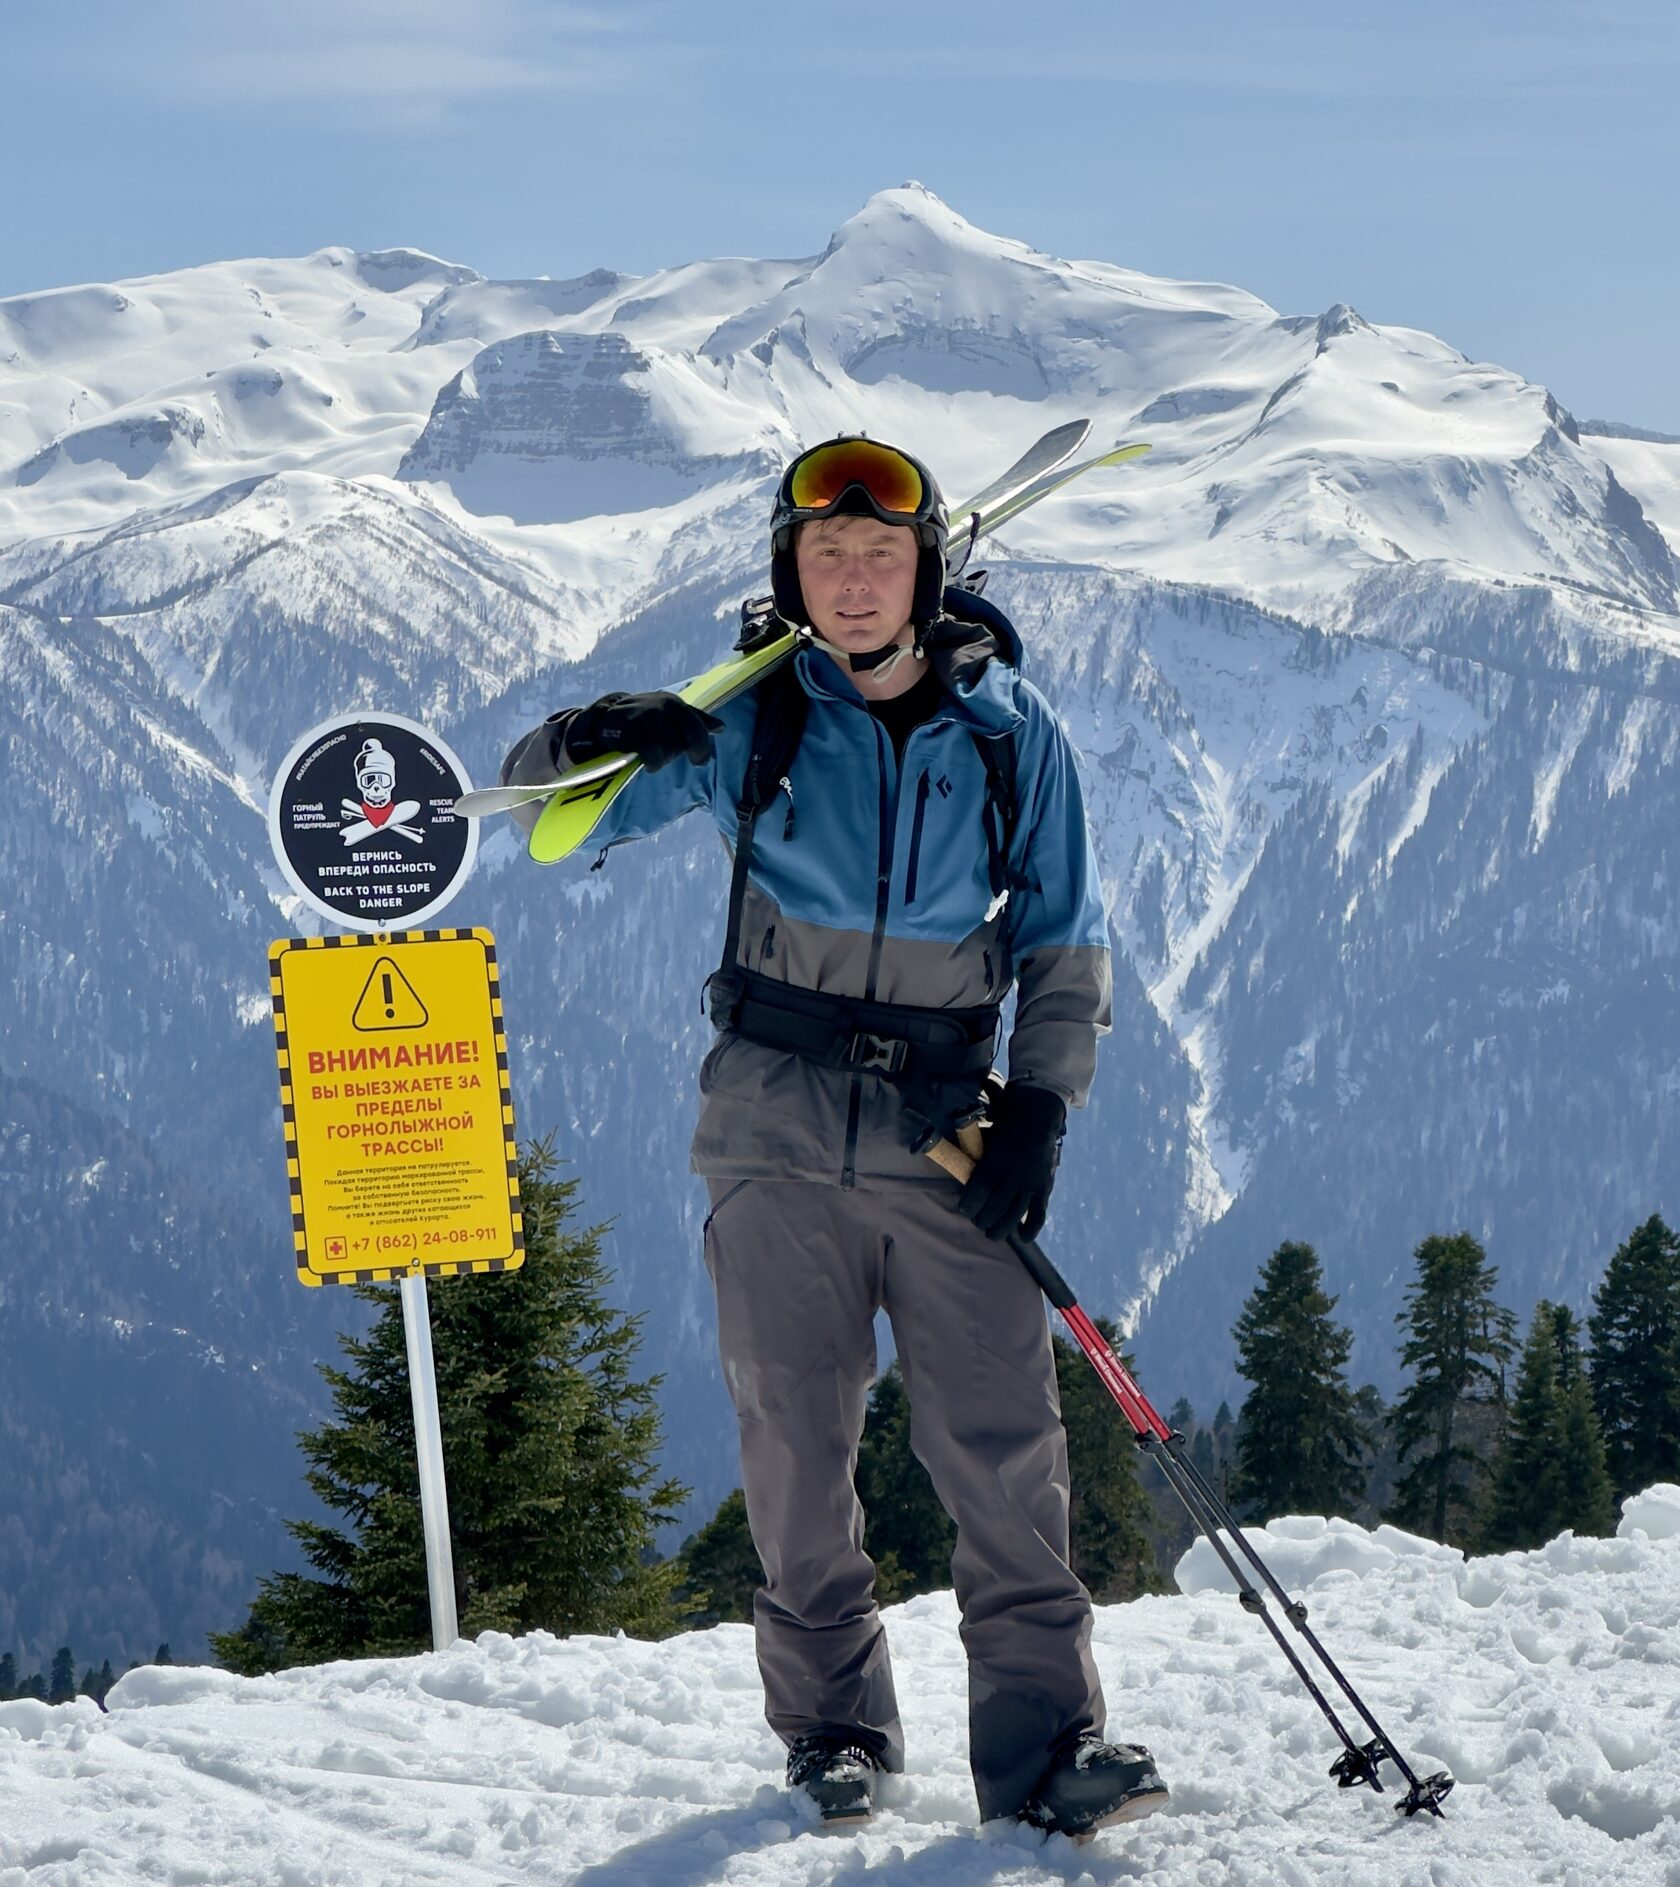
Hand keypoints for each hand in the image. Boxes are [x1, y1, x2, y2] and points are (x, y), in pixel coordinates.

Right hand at [561, 691, 722, 772]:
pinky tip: (646, 762)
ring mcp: (647, 718)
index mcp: (675, 703)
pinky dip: (652, 763)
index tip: (698, 761)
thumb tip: (722, 727)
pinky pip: (653, 757)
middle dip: (673, 753)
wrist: (606, 718)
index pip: (699, 729)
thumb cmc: (644, 718)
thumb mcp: (670, 713)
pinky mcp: (632, 732)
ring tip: (650, 753)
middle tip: (661, 750)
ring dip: (661, 759)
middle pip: (682, 745)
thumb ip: (696, 719)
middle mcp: (663, 707)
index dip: (701, 749)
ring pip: (668, 752)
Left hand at [957, 1083, 1066, 1240]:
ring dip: (1000, 1229)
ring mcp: (1029, 1185)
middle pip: (994, 1209)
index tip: (964, 1209)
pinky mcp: (1044, 1190)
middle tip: (977, 1221)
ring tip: (991, 1233)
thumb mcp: (981, 1141)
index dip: (968, 1205)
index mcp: (994, 1163)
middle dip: (982, 1220)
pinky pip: (1038, 1215)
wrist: (1033, 1124)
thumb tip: (947, 1167)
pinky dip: (1030, 1229)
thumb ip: (969, 1158)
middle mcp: (1012, 1176)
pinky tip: (1022, 1237)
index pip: (978, 1192)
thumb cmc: (999, 1135)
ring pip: (1014, 1216)